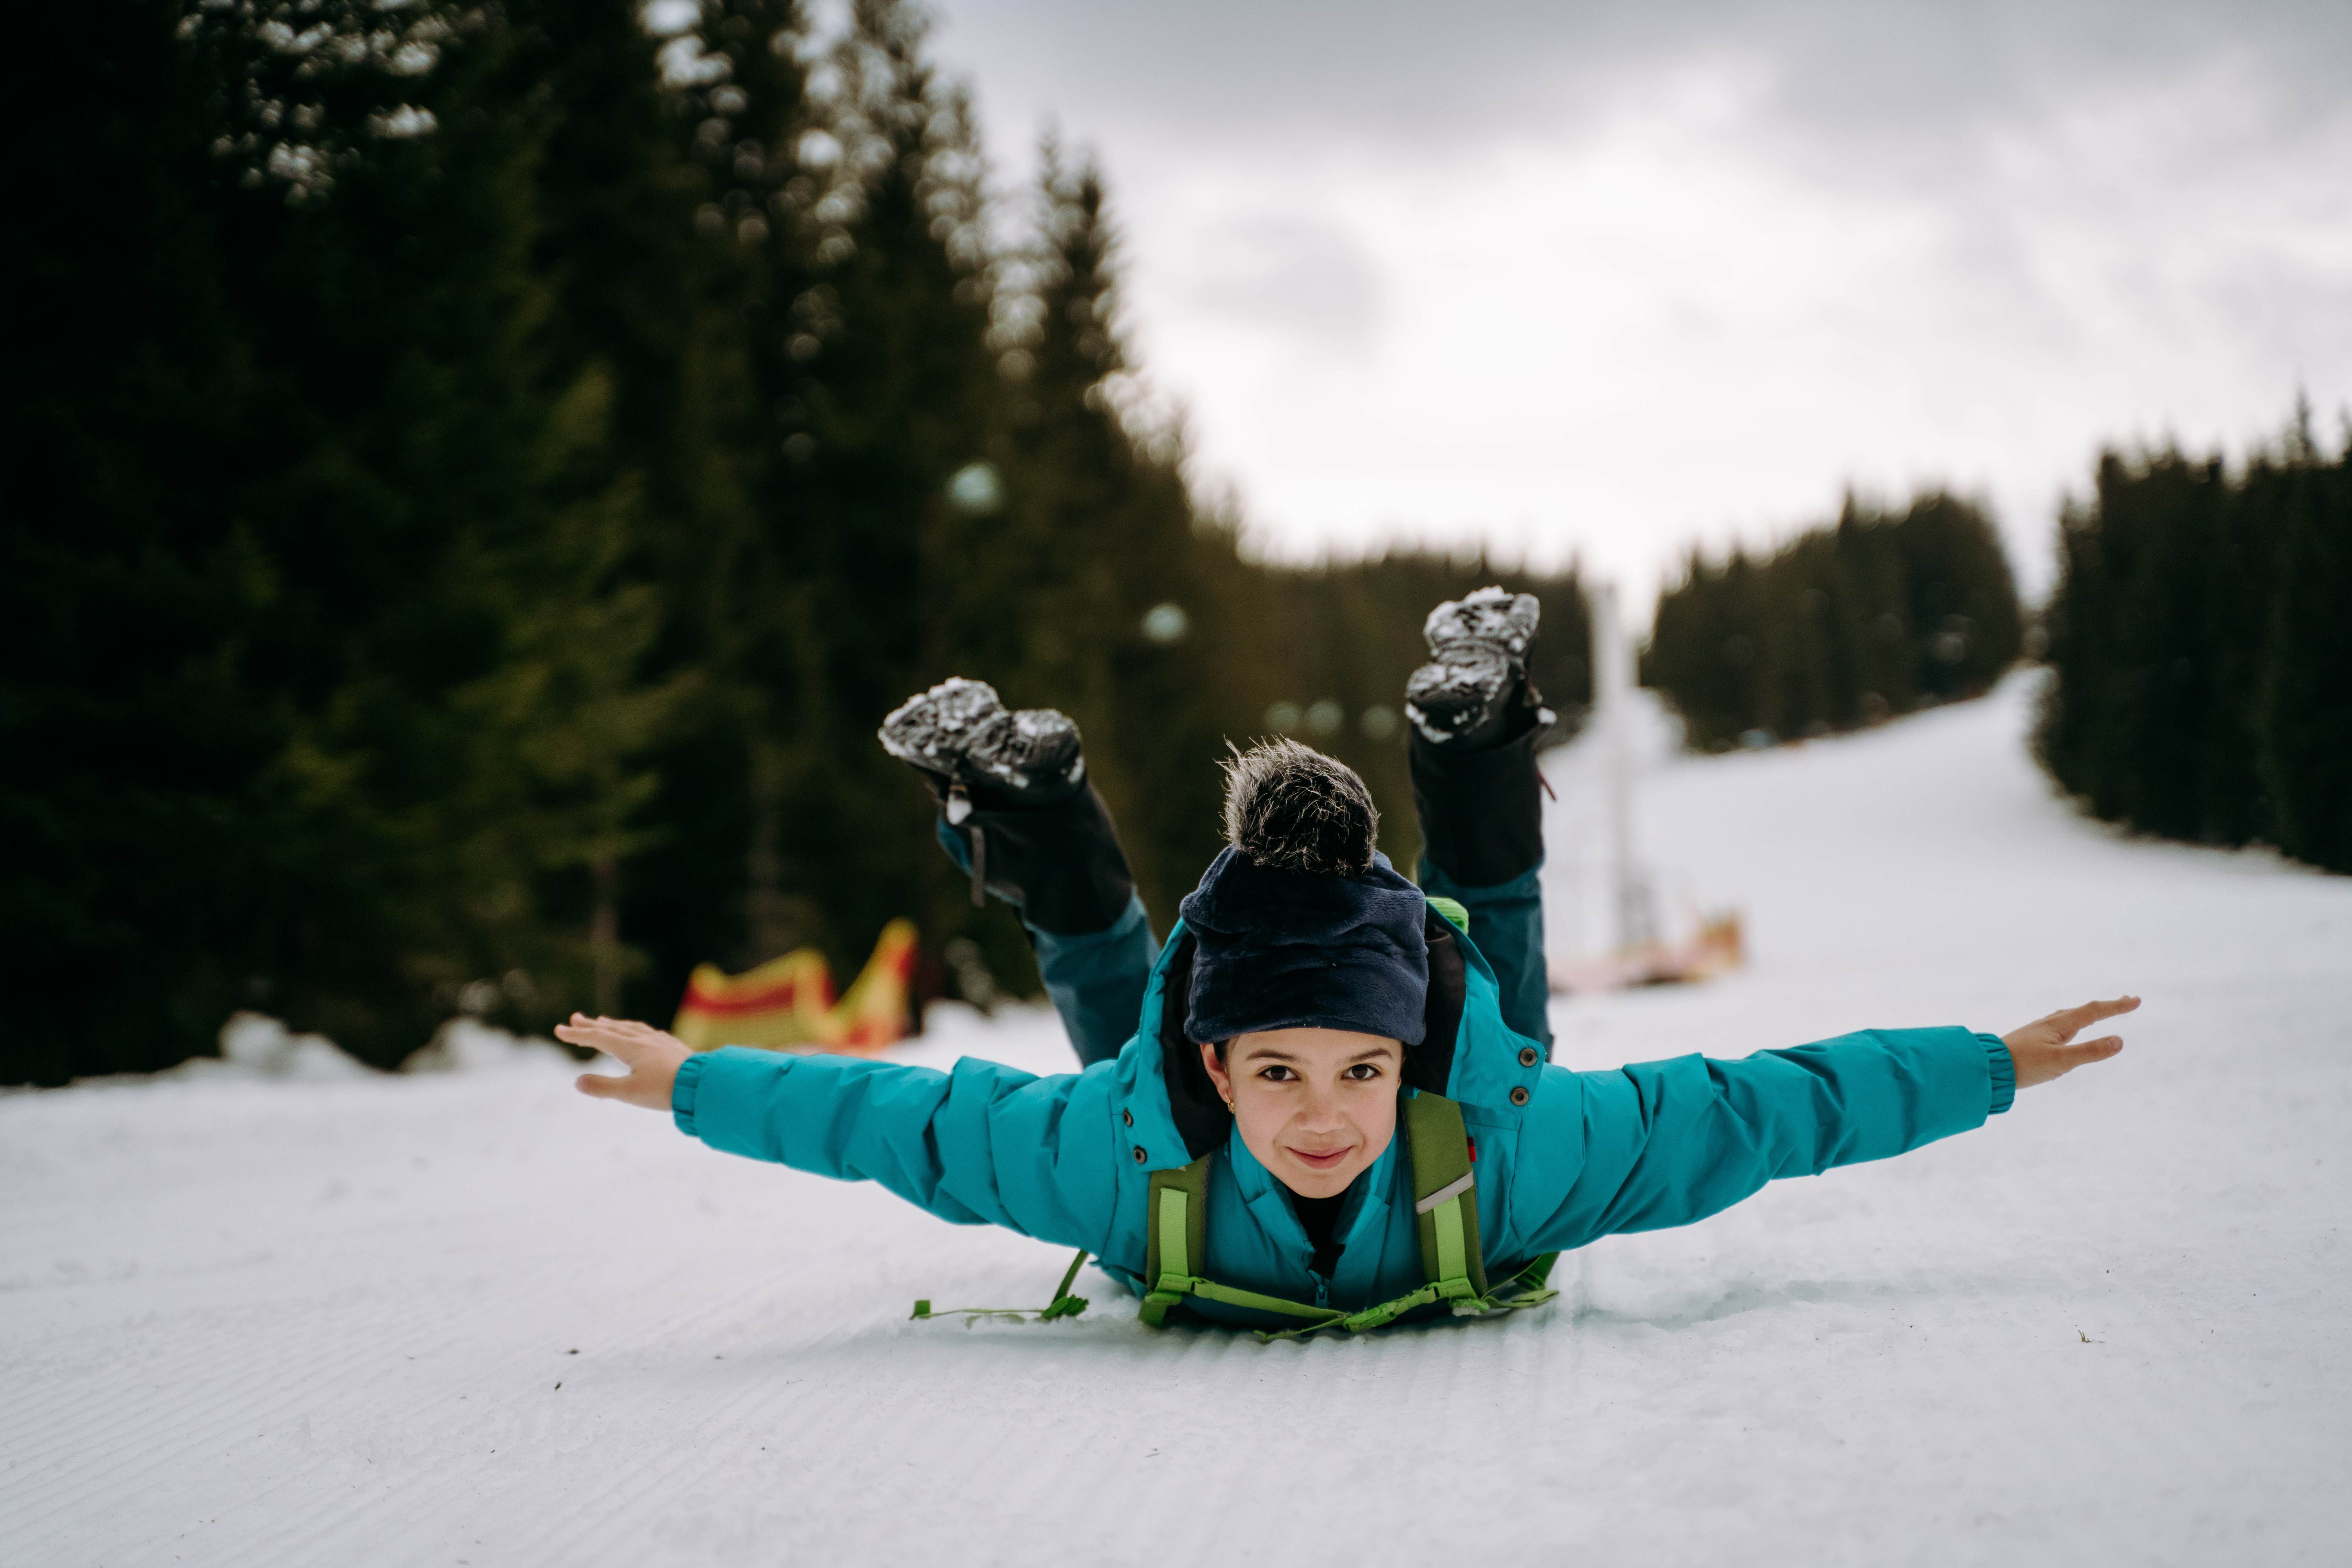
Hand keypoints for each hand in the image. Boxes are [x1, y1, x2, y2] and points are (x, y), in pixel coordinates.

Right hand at [556, 1013, 691, 1110]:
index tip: (559, 1030)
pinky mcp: (672, 1046)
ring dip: (613, 1025)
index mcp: (631, 1048)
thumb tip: (577, 1081)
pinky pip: (646, 1032)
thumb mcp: (629, 1093)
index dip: (577, 1034)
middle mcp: (644, 1040)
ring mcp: (659, 1041)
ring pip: (630, 1028)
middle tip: (574, 1018)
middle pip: (612, 1028)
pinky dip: (633, 1029)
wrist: (703, 1085)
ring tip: (601, 1022)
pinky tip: (637, 1033)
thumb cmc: (665, 1091)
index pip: (598, 1037)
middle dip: (591, 1025)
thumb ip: (602, 1087)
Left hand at [2001, 996, 2138, 1089]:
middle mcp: (2051, 1023)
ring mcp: (2041, 1030)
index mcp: (2060, 1024)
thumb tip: (2120, 1040)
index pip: (2094, 1011)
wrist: (1990, 1068)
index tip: (2135, 1000)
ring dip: (2089, 1014)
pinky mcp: (2033, 1040)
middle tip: (2126, 1001)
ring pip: (2070, 1018)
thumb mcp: (2062, 1061)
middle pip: (2084, 1011)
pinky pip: (2060, 1027)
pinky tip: (2067, 1031)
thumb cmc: (2025, 1065)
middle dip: (2106, 1007)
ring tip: (2100, 1013)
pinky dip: (2074, 1024)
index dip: (2116, 1006)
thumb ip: (2090, 1052)